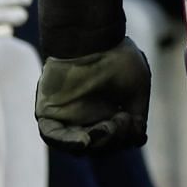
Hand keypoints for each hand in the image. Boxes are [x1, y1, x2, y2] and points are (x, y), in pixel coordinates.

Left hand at [35, 37, 150, 152]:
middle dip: (114, 140)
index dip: (126, 140)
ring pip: (77, 146)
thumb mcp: (137, 90)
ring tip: (108, 126)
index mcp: (106, 111)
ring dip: (96, 143)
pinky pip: (52, 135)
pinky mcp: (48, 112)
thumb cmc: (118, 59)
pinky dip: (66, 142)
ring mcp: (67, 116)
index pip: (115, 139)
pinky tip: (85, 141)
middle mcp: (86, 116)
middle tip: (122, 119)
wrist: (94, 39)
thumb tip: (137, 140)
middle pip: (98, 146)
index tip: (137, 130)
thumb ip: (138, 115)